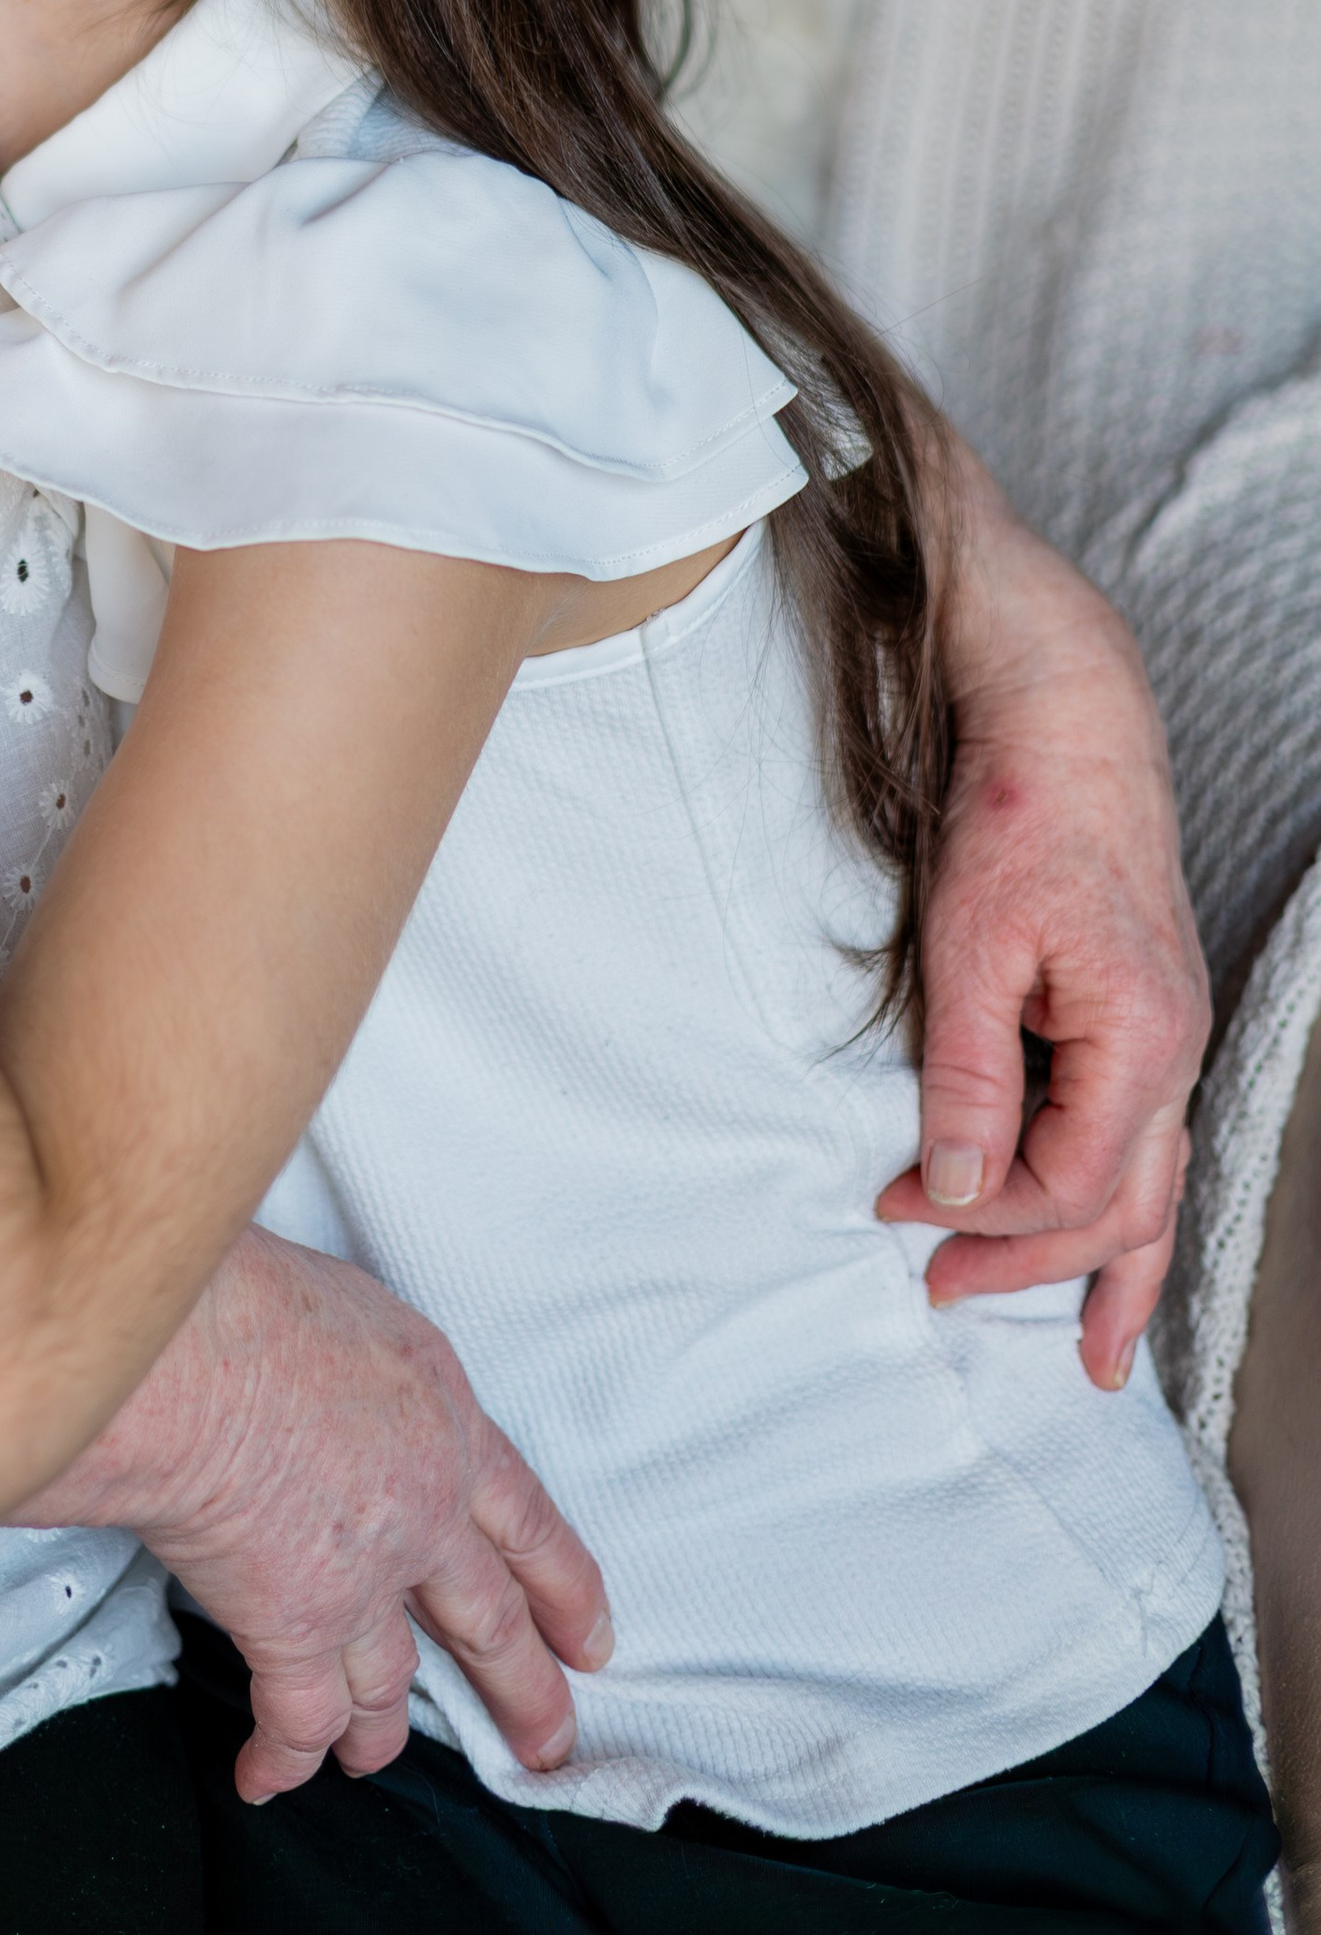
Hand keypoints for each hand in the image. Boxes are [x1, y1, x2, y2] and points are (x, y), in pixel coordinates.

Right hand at [27, 1225, 610, 1802]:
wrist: (195, 1356)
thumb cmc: (247, 1296)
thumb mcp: (351, 1307)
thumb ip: (369, 1375)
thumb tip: (339, 1388)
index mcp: (445, 1420)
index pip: (527, 1518)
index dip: (563, 1586)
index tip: (592, 1637)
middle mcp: (425, 1511)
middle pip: (489, 1619)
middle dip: (522, 1688)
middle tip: (546, 1739)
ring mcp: (365, 1580)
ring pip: (390, 1683)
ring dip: (382, 1730)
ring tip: (375, 1757)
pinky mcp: (295, 1628)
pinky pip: (299, 1715)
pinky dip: (284, 1755)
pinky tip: (268, 1779)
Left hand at [878, 440, 1209, 1388]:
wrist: (1066, 712)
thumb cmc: (1018, 809)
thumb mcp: (971, 943)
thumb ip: (965, 1074)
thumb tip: (949, 1187)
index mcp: (1139, 1039)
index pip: (1065, 1185)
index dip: (976, 1216)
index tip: (894, 1210)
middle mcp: (1172, 1049)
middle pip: (1118, 1206)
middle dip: (1032, 1266)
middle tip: (943, 1299)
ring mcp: (1168, 1033)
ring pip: (1154, 1185)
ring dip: (1114, 1268)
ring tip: (1100, 1355)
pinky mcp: (1144, 1012)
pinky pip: (1147, 1137)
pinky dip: (1126, 1202)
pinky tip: (1110, 1236)